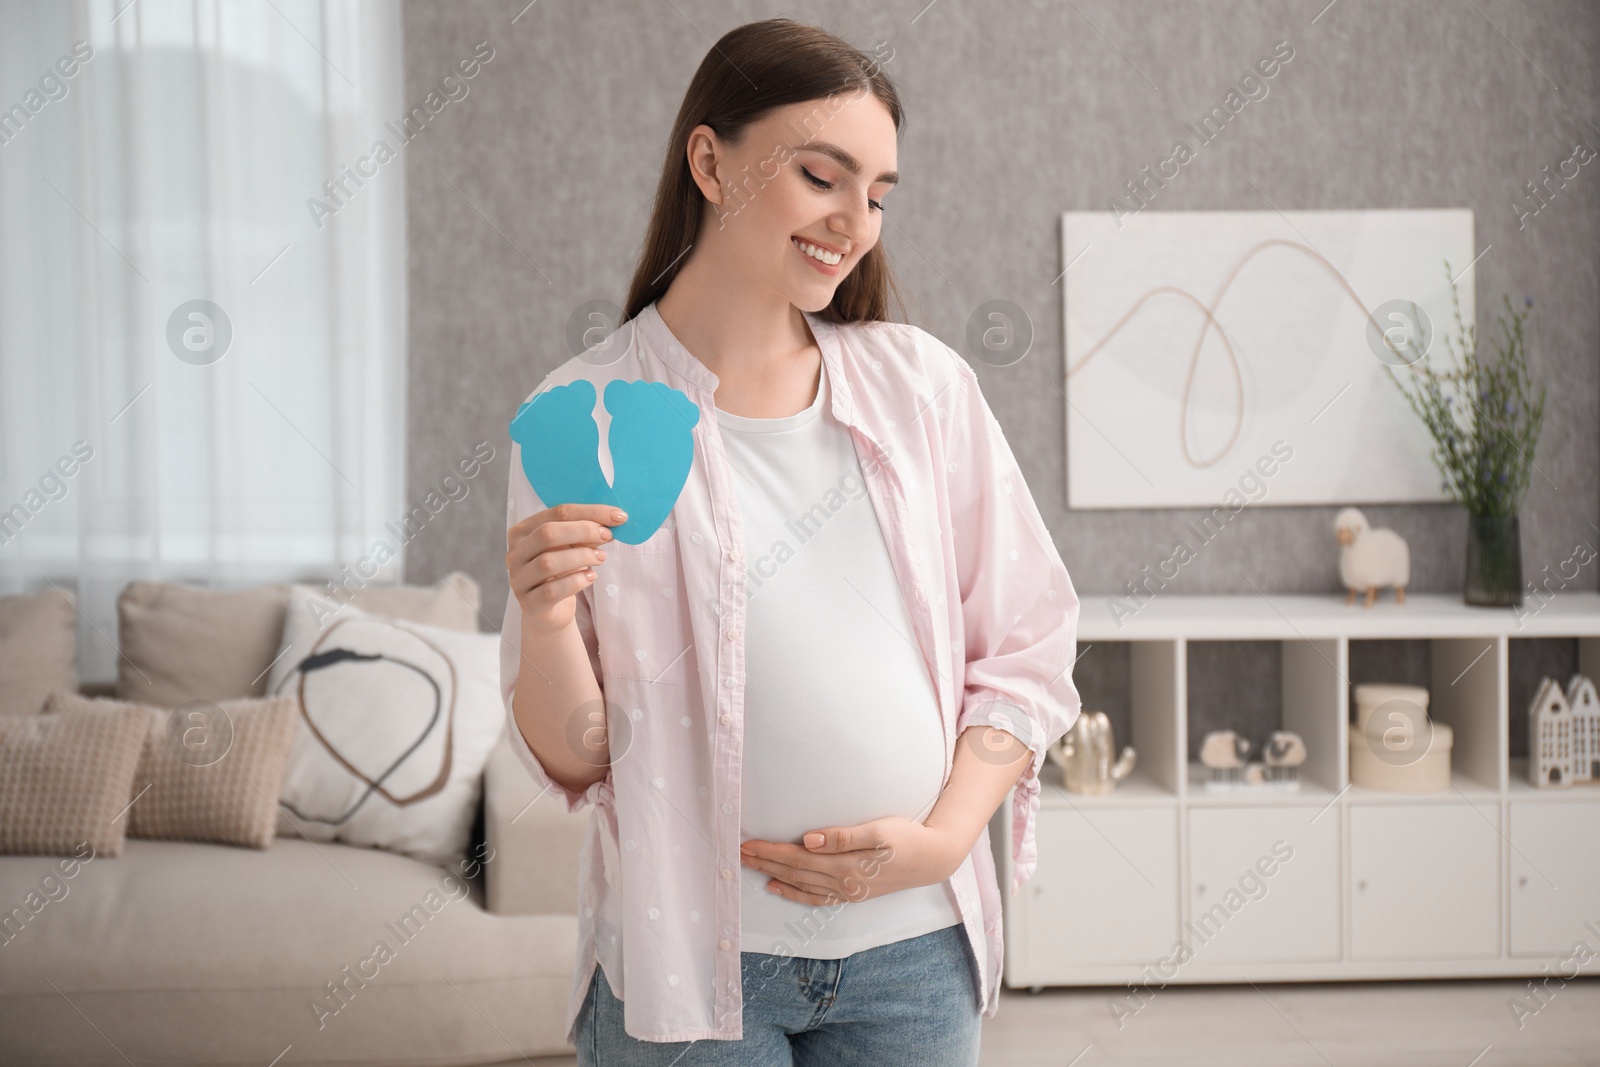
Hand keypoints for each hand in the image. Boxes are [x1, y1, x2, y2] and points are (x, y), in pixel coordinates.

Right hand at [506, 503, 626, 636]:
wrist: (550, 611)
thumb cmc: (561, 572)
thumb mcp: (571, 547)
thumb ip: (585, 532)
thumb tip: (612, 520)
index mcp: (522, 531)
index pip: (557, 513)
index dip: (590, 512)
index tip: (618, 516)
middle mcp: (515, 553)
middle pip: (548, 534)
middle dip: (584, 531)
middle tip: (608, 536)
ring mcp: (518, 579)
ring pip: (548, 562)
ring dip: (582, 556)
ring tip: (602, 558)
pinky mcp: (529, 603)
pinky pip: (552, 591)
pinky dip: (576, 581)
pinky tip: (591, 577)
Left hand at [739, 816, 964, 906]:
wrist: (933, 859)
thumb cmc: (907, 837)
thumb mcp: (879, 830)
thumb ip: (843, 836)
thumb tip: (809, 840)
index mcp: (845, 865)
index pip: (797, 858)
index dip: (770, 851)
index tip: (747, 844)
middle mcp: (842, 882)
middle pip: (793, 872)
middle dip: (764, 862)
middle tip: (737, 854)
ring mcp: (846, 891)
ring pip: (800, 885)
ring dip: (773, 875)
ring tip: (750, 866)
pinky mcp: (852, 893)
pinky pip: (815, 898)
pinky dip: (793, 893)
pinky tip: (778, 886)